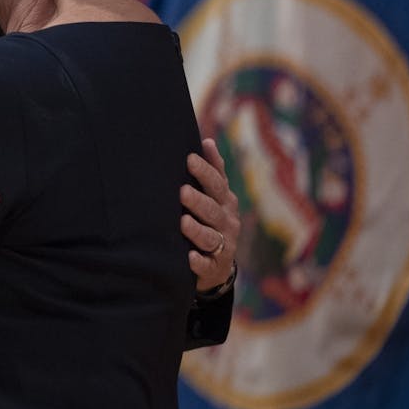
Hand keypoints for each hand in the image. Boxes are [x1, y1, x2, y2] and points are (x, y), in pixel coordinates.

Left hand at [181, 138, 241, 291]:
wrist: (218, 264)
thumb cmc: (210, 220)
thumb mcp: (215, 196)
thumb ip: (213, 171)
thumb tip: (206, 140)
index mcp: (224, 202)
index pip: (216, 185)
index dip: (205, 172)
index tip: (189, 159)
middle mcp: (226, 222)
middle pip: (212, 211)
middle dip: (198, 201)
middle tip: (182, 191)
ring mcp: (222, 246)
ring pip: (210, 238)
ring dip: (197, 230)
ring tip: (183, 222)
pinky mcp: (214, 267)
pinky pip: (207, 265)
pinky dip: (199, 262)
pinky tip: (190, 257)